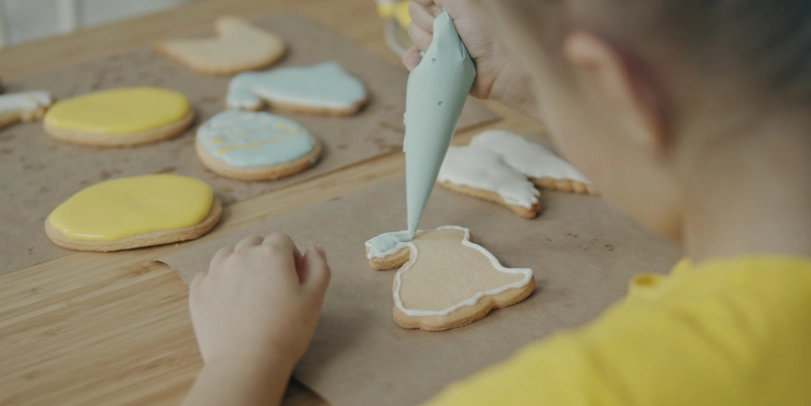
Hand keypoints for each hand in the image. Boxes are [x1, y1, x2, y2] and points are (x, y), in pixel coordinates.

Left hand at [189, 233, 330, 365]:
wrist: (248, 362)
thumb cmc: (286, 331)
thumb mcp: (314, 298)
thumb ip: (319, 267)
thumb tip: (315, 247)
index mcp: (272, 254)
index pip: (282, 240)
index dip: (291, 257)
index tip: (293, 279)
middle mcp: (241, 255)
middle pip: (254, 243)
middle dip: (264, 258)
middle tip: (272, 287)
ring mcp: (216, 272)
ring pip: (228, 255)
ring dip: (239, 265)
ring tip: (249, 292)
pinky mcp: (198, 291)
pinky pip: (207, 275)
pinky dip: (218, 282)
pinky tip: (229, 301)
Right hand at [402, 0, 536, 116]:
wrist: (497, 70)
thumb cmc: (486, 34)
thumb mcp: (464, 4)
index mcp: (448, 7)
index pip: (420, 2)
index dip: (426, 7)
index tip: (443, 15)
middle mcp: (440, 23)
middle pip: (414, 18)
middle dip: (429, 26)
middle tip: (452, 34)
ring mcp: (436, 44)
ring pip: (414, 37)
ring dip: (428, 44)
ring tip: (448, 51)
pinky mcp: (434, 64)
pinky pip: (411, 59)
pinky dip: (413, 60)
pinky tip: (422, 62)